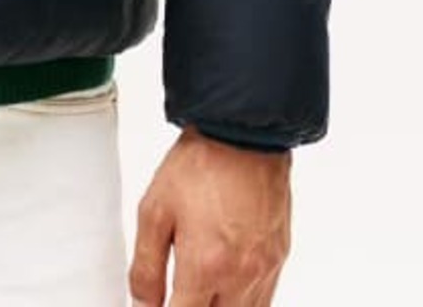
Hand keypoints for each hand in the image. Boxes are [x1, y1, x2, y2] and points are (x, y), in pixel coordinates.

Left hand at [129, 126, 291, 304]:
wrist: (244, 133)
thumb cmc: (200, 165)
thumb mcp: (154, 210)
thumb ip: (146, 266)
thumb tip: (142, 304)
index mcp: (205, 266)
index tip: (155, 306)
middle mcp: (241, 277)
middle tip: (177, 294)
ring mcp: (265, 270)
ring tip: (200, 289)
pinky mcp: (280, 259)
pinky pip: (263, 301)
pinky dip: (242, 302)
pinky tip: (225, 286)